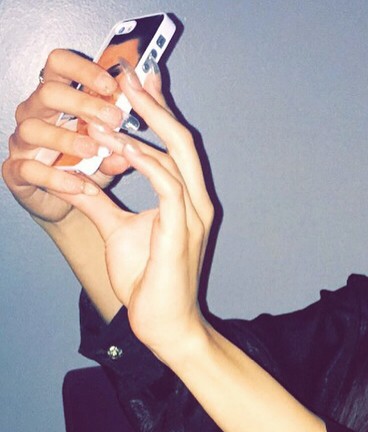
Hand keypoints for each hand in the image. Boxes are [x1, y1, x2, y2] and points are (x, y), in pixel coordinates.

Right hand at [3, 49, 145, 222]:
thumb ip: (129, 123)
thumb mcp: (114, 145)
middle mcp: (36, 114)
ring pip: (33, 129)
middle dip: (82, 103)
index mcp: (59, 99)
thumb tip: (154, 96)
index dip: (83, 70)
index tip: (113, 84)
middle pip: (48, 92)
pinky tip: (83, 185)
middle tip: (114, 118)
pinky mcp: (17, 171)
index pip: (59, 65)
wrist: (70, 204)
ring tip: (95, 150)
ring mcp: (23, 142)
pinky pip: (30, 170)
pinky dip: (57, 178)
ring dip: (67, 139)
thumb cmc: (89, 166)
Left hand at [54, 61, 214, 358]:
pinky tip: (118, 144)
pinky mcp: (180, 232)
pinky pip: (166, 185)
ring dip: (143, 127)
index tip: (141, 82)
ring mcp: (193, 217)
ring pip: (177, 156)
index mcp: (187, 202)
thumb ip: (99, 201)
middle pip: (183, 141)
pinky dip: (143, 161)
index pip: (177, 147)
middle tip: (132, 73)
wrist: (166, 325)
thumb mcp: (117, 232)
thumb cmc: (149, 282)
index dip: (160, 112)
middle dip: (157, 105)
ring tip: (113, 104)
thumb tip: (75, 175)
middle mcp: (197, 204)